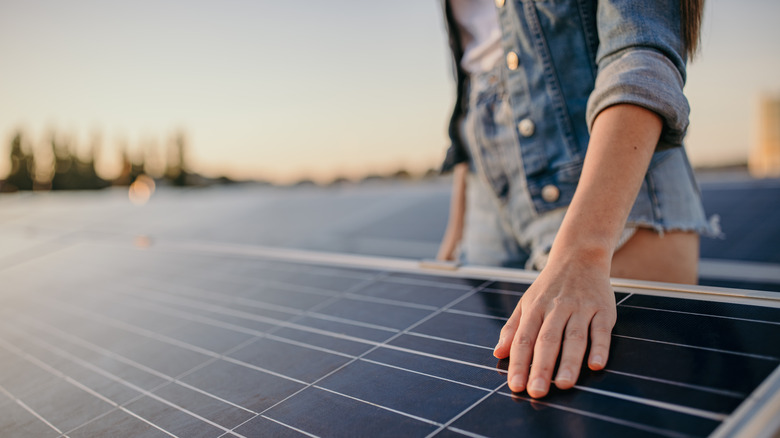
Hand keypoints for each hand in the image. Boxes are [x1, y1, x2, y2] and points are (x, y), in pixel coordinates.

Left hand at [492, 254, 615, 397]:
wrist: (579, 256)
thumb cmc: (549, 286)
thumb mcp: (526, 302)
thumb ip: (512, 328)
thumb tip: (497, 353)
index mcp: (535, 308)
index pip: (524, 339)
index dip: (519, 363)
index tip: (516, 386)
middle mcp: (556, 308)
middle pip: (547, 340)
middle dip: (541, 367)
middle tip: (537, 392)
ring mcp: (581, 308)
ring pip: (574, 337)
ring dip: (569, 362)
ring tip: (564, 385)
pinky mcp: (603, 309)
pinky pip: (601, 330)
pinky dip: (600, 347)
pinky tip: (596, 365)